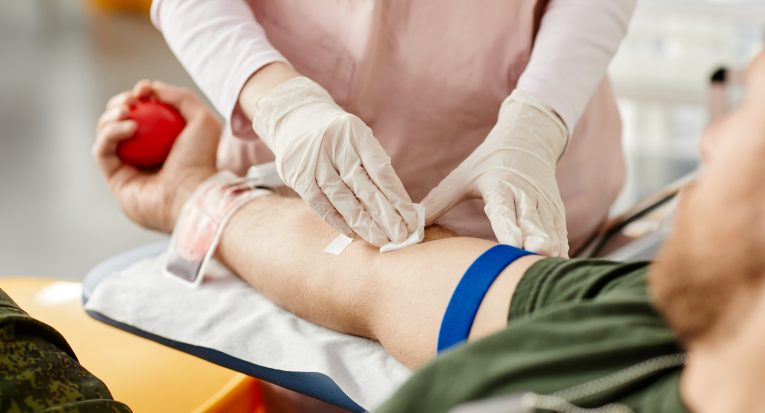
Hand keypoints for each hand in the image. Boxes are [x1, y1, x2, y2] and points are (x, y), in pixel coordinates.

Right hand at [93, 80, 219, 232]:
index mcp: (165, 144)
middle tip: (130, 100)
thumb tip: (149, 87)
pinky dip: (110, 134)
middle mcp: (146, 157)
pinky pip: (102, 151)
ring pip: (106, 134)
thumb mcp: (202, 120)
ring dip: (111, 117)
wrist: (193, 194)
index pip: (143, 115)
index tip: (143, 89)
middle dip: (119, 105)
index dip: (138, 98)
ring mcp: (129, 169)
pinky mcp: (115, 181)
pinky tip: (129, 127)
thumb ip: (180, 97)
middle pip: (119, 123)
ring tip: (128, 112)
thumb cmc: (203, 159)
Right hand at [250, 77, 417, 246]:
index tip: (411, 220)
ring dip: (363, 223)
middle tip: (400, 237)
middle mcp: (336, 146)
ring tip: (380, 239)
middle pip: (364, 188)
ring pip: (343, 199)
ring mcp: (315, 162)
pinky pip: (321, 205)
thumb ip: (373, 165)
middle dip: (385, 216)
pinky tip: (353, 233)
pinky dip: (338, 221)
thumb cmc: (338, 136)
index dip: (397, 199)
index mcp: (356, 134)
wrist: (294, 118)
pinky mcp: (298, 177)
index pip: (381, 172)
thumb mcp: (358, 137)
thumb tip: (397, 206)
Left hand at [422, 91, 569, 256]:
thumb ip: (438, 201)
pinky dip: (561, 250)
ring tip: (552, 269)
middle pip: (533, 221)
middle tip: (538, 254)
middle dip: (536, 239)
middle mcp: (525, 195)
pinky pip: (561, 233)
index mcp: (500, 186)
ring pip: (551, 229)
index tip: (514, 244)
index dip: (509, 227)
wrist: (529, 138)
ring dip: (551, 249)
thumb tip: (411, 227)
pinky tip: (559, 269)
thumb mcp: (461, 177)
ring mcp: (544, 203)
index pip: (504, 210)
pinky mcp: (556, 211)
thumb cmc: (488, 161)